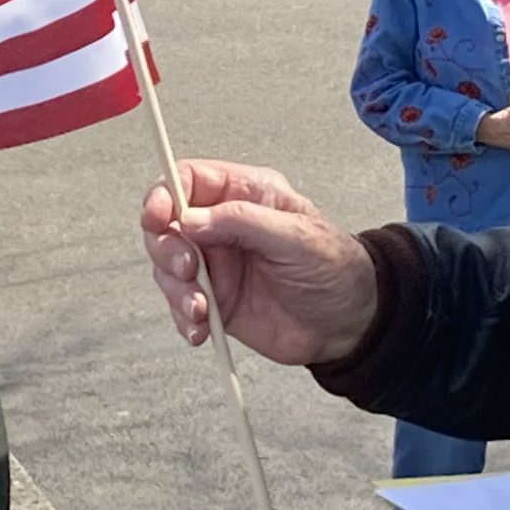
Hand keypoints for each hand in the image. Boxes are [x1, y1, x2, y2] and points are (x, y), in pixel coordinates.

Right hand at [140, 160, 376, 365]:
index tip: (159, 217)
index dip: (164, 194)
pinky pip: (181, 306)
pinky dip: (183, 319)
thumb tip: (191, 218)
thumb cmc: (335, 268)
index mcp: (244, 195)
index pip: (188, 180)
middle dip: (166, 247)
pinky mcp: (216, 301)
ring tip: (201, 308)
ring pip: (167, 267)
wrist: (350, 323)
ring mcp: (217, 265)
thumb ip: (244, 221)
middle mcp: (223, 227)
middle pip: (166, 224)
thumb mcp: (297, 236)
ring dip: (174, 289)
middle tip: (189, 268)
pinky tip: (201, 329)